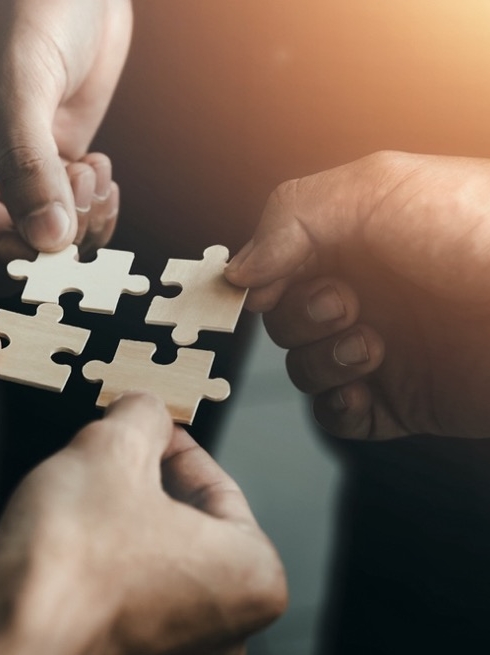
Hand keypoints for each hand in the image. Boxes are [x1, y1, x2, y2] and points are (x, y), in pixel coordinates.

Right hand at [0, 0, 130, 291]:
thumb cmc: (24, 5)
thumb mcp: (18, 80)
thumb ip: (28, 164)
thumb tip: (48, 240)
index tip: (47, 243)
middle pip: (1, 252)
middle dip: (47, 242)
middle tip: (78, 200)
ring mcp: (12, 174)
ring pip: (41, 242)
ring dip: (78, 226)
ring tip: (91, 173)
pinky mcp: (52, 167)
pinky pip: (71, 219)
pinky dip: (93, 210)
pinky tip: (99, 171)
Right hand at [0, 393, 286, 654]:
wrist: (6, 642)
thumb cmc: (67, 566)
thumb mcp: (110, 450)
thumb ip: (142, 414)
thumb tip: (146, 407)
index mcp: (252, 575)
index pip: (216, 483)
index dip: (172, 442)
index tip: (146, 425)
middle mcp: (230, 626)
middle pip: (188, 521)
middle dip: (144, 479)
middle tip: (108, 452)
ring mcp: (184, 649)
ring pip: (157, 554)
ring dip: (123, 517)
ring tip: (84, 496)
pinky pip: (133, 590)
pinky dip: (108, 560)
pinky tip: (73, 544)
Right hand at [225, 151, 489, 439]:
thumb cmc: (481, 234)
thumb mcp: (378, 188)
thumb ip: (292, 215)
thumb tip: (238, 270)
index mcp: (357, 240)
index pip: (278, 263)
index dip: (260, 279)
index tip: (259, 288)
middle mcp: (368, 294)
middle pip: (285, 320)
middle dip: (302, 317)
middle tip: (347, 303)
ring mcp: (384, 350)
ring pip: (304, 368)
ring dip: (323, 361)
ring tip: (373, 345)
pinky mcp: (402, 402)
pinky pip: (337, 417)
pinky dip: (337, 410)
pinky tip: (364, 393)